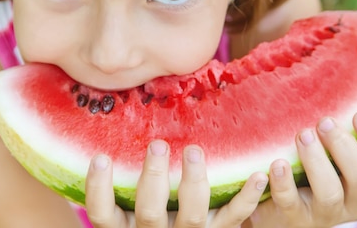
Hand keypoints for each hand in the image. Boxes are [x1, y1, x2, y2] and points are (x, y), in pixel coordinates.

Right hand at [85, 140, 269, 227]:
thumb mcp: (126, 210)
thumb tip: (100, 138)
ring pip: (192, 216)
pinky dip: (248, 197)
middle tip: (157, 144)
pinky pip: (235, 218)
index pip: (103, 215)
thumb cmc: (148, 219)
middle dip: (154, 179)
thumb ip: (117, 186)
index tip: (100, 157)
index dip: (98, 189)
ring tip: (194, 151)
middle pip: (150, 213)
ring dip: (194, 182)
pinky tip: (258, 174)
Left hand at [247, 111, 356, 227]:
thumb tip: (345, 75)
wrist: (278, 206)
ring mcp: (324, 214)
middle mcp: (353, 201)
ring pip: (329, 193)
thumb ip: (341, 129)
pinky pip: (290, 202)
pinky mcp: (294, 219)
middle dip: (344, 147)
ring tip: (302, 135)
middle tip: (324, 121)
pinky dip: (284, 182)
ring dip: (316, 161)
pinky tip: (276, 162)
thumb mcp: (331, 152)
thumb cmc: (311, 168)